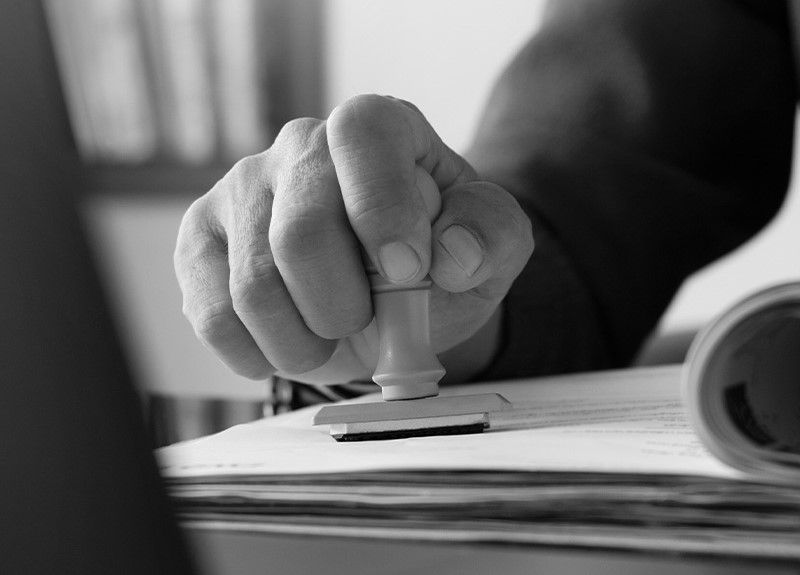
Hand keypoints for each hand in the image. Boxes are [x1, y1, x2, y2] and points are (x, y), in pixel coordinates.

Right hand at [174, 94, 532, 383]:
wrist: (385, 289)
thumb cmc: (433, 258)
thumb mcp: (488, 242)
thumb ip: (491, 234)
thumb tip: (453, 253)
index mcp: (373, 130)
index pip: (362, 135)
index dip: (382, 208)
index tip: (409, 272)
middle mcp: (297, 147)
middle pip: (300, 233)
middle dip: (342, 307)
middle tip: (365, 324)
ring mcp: (239, 190)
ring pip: (252, 287)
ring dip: (303, 343)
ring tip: (328, 341)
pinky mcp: (198, 239)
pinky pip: (211, 313)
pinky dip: (256, 353)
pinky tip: (283, 344)